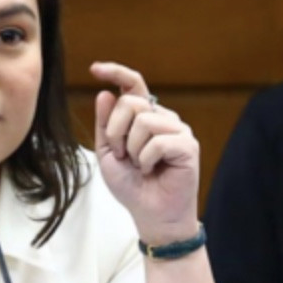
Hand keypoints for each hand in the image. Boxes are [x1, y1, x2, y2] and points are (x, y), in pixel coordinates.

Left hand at [90, 62, 199, 244]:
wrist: (149, 214)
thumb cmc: (131, 185)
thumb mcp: (108, 153)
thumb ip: (105, 125)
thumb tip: (104, 93)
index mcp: (143, 117)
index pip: (132, 86)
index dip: (115, 72)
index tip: (95, 68)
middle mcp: (162, 118)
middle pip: (130, 103)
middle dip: (116, 131)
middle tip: (122, 155)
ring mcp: (177, 130)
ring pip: (143, 121)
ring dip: (131, 149)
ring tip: (140, 165)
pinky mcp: (187, 145)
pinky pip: (157, 142)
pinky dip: (146, 160)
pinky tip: (152, 170)